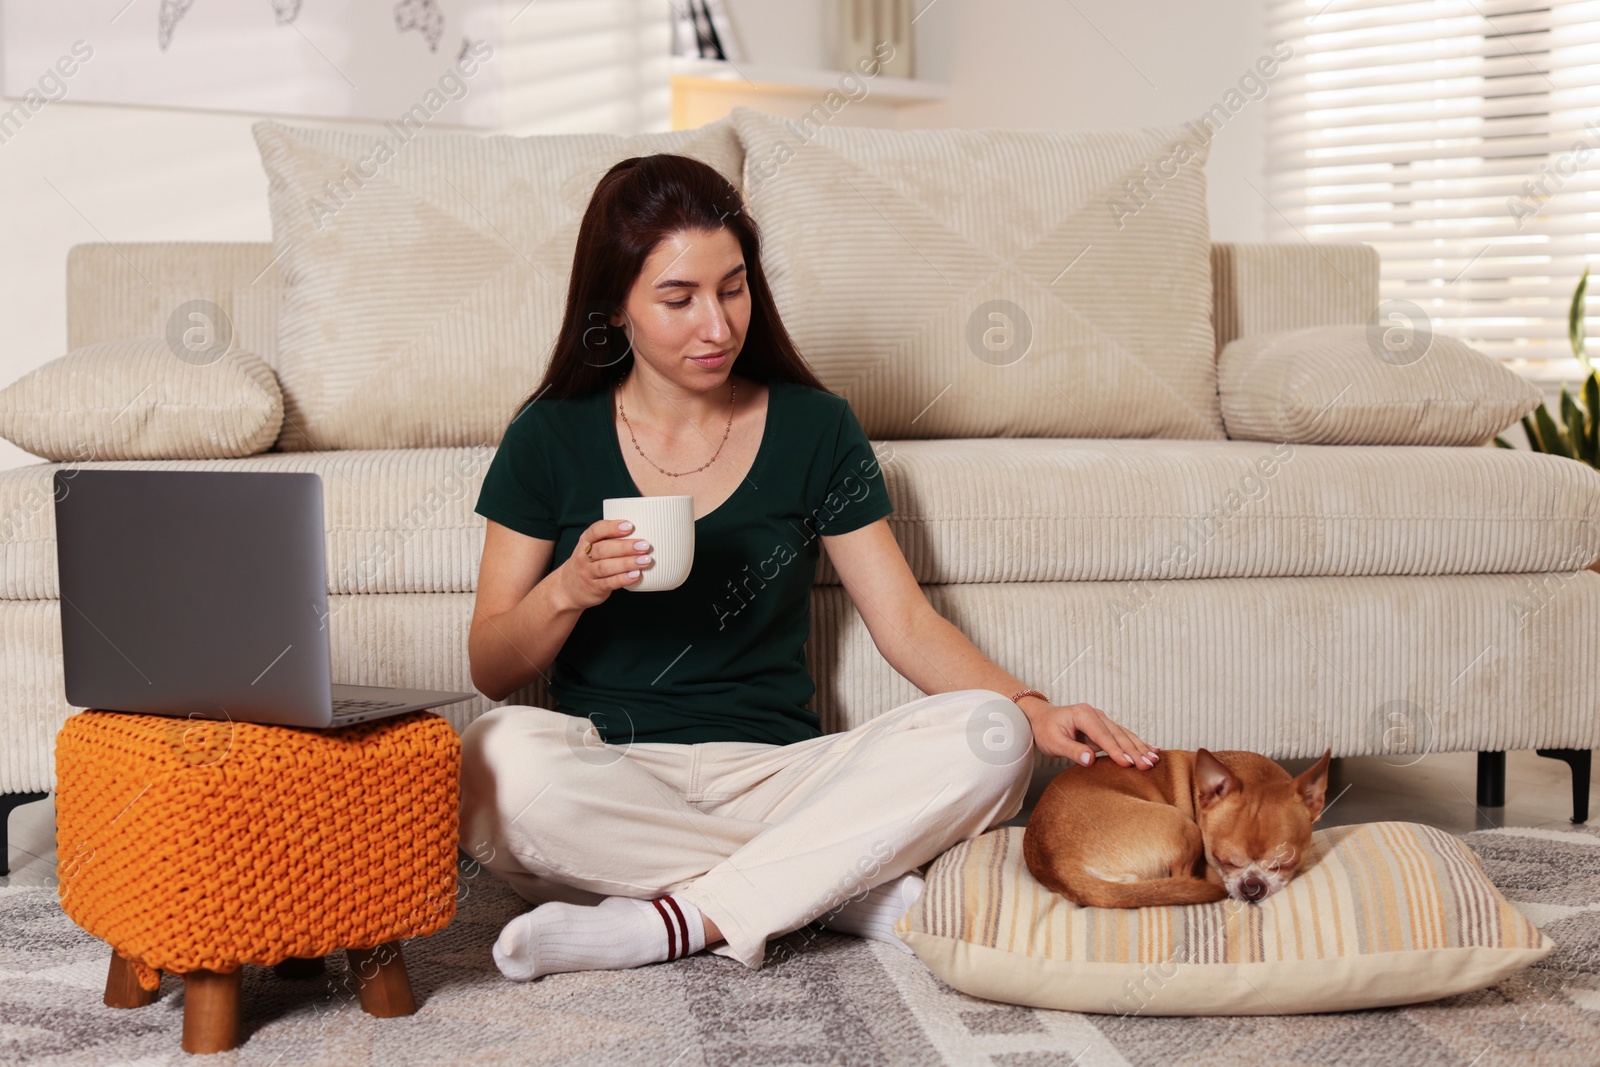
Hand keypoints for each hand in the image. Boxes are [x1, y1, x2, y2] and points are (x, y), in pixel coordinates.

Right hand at [556, 519, 650, 608]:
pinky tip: (636, 575)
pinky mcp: (594, 587)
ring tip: (645, 560)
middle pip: (603, 549)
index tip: (630, 526)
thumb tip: (643, 530)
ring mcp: (588, 573)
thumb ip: (610, 539)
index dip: (612, 527)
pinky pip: (609, 583)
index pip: (596, 531)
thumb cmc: (588, 562)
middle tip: (644, 545)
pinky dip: (623, 579)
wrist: (568, 588)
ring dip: (627, 563)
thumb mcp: (591, 547)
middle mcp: (584, 556)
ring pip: (606, 567)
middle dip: (625, 546)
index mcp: (586, 541)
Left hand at [1019, 698, 1159, 768]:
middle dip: (1134, 751)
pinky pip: (1124, 736)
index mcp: (1083, 715)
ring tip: (1154, 760)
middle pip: (1118, 735)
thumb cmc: (1045, 730)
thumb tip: (1090, 760)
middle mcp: (1096, 714)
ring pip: (1125, 735)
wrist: (1041, 719)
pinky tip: (1153, 750)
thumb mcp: (1053, 742)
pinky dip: (1138, 744)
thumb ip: (1072, 750)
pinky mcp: (1105, 727)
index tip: (1128, 764)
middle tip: (1147, 766)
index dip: (1115, 750)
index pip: (1102, 735)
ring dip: (1140, 748)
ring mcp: (1102, 720)